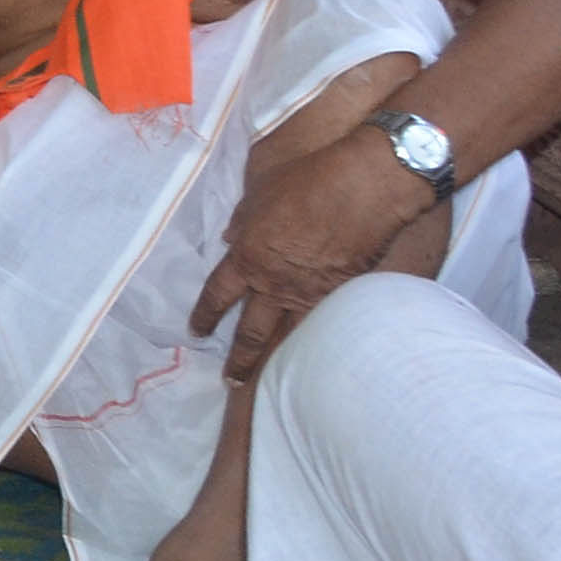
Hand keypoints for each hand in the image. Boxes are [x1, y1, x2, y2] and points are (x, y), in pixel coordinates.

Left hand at [190, 134, 436, 378]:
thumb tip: (231, 235)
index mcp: (248, 256)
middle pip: (251, 332)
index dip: (205, 315)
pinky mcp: (348, 295)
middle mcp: (276, 283)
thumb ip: (241, 216)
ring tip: (271, 384)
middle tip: (230, 378)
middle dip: (239, 358)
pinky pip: (328, 326)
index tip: (196, 330)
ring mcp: (314, 294)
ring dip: (278, 362)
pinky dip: (319, 343)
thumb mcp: (258, 186)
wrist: (364, 184)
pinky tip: (318, 357)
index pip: (218, 294)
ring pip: (290, 338)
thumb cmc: (306, 176)